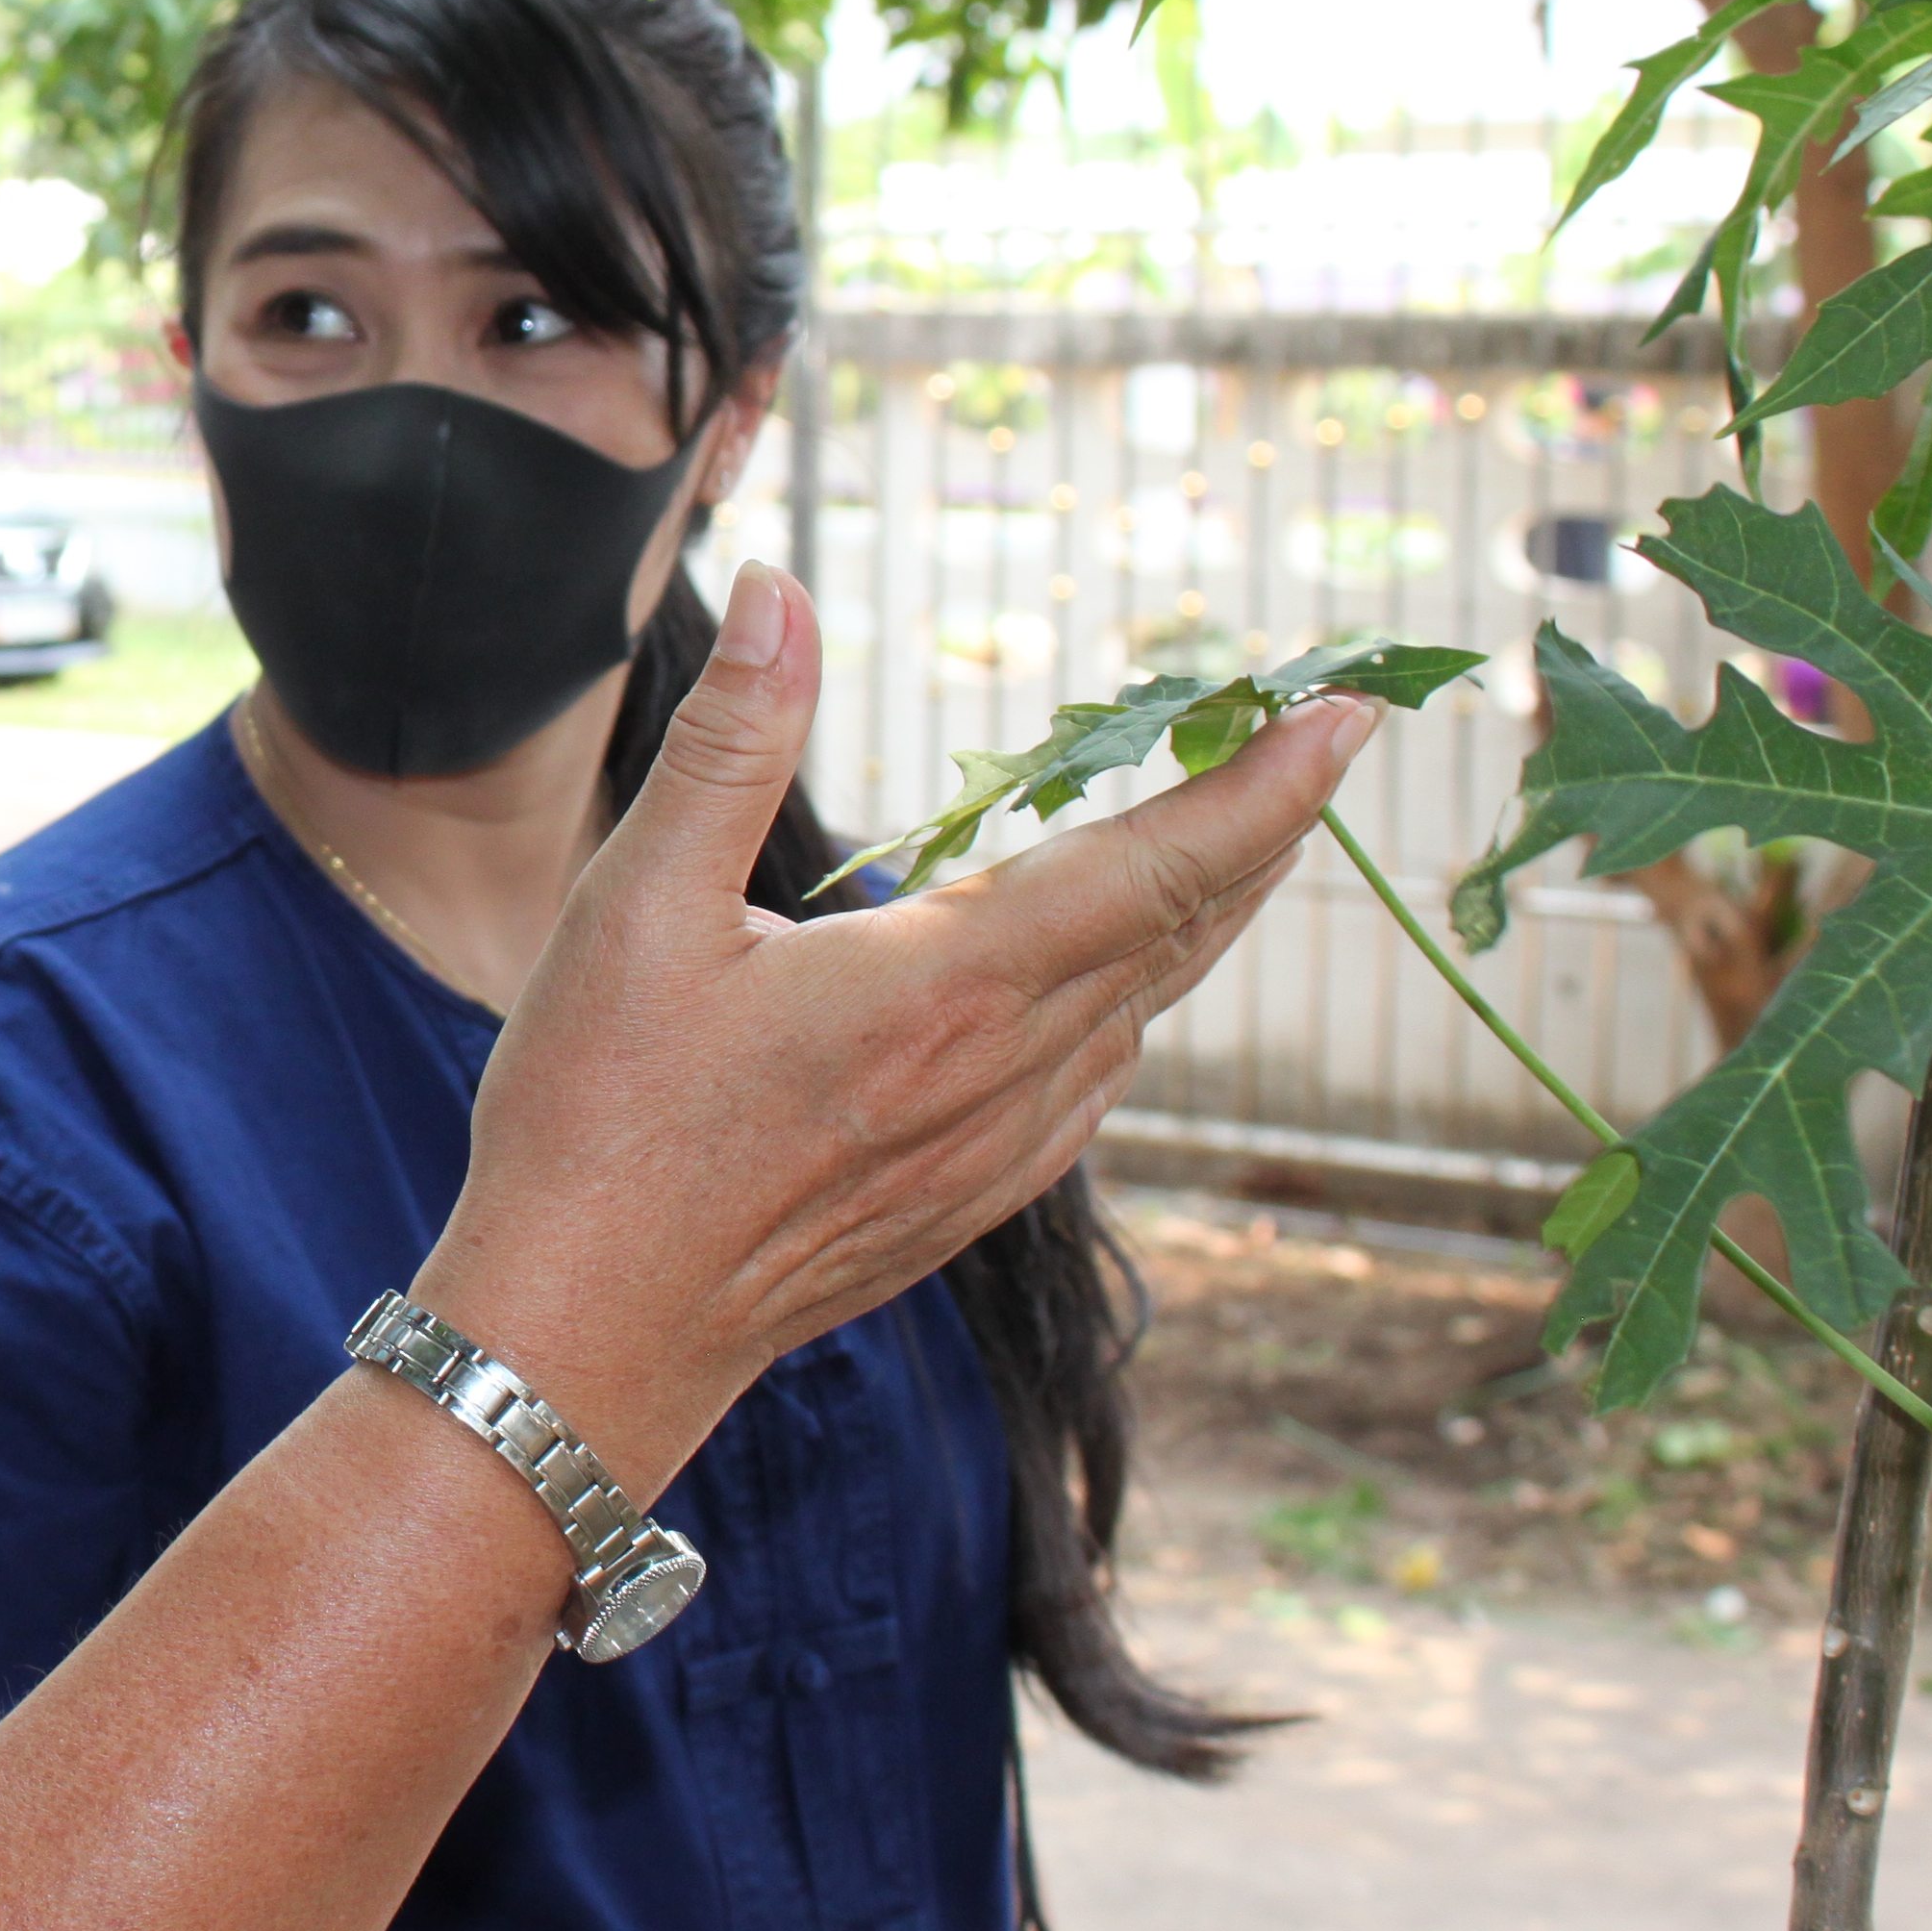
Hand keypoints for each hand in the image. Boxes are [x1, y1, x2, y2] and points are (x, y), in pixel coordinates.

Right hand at [419, 561, 1365, 1494]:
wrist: (584, 1335)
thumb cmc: (596, 1120)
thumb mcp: (635, 905)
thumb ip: (732, 743)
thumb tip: (786, 595)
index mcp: (941, 986)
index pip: (1153, 867)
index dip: (1264, 786)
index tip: (1347, 712)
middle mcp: (999, 1073)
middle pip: (1180, 930)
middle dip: (1261, 824)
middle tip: (1316, 732)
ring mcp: (994, 1151)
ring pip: (1145, 1008)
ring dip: (1199, 910)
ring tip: (1231, 827)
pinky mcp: (966, 1202)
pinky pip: (1095, 1081)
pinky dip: (1133, 1001)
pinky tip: (1111, 982)